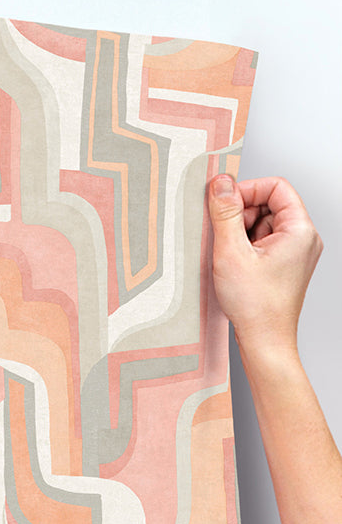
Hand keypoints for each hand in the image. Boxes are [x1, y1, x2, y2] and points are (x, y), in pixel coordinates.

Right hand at [208, 175, 322, 356]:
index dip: (247, 190)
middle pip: (269, 204)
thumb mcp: (231, 252)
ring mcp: (295, 253)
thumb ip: (225, 213)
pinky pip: (262, 242)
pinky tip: (233, 264)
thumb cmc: (255, 305)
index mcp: (299, 230)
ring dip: (240, 232)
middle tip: (222, 234)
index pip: (276, 187)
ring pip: (263, 224)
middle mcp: (303, 239)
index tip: (223, 203)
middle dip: (241, 214)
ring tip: (228, 255)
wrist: (264, 340)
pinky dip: (244, 247)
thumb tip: (220, 183)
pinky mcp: (284, 265)